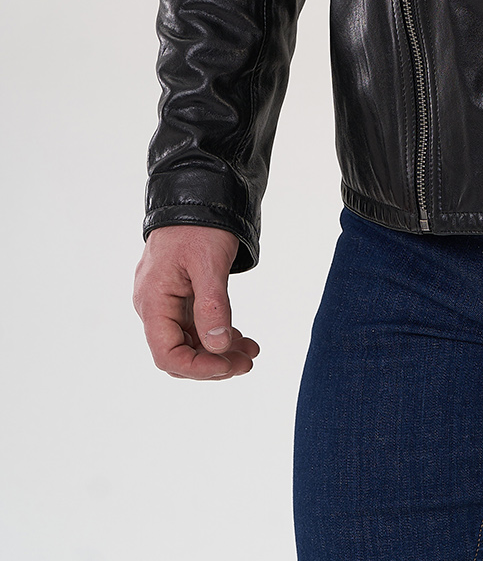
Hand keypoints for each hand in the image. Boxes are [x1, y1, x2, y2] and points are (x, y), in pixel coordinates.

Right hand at [133, 225, 258, 379]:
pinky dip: (216, 333)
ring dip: (219, 350)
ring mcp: (166, 300)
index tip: (229, 366)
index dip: (198, 367)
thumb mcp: (209, 262)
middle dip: (213, 362)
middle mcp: (155, 305)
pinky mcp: (180, 293)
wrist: (198, 193)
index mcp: (154, 301)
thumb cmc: (199, 224)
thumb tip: (218, 346)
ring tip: (250, 352)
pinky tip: (239, 338)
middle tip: (248, 361)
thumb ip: (212, 306)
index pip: (167, 354)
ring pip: (189, 340)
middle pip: (178, 352)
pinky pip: (194, 324)